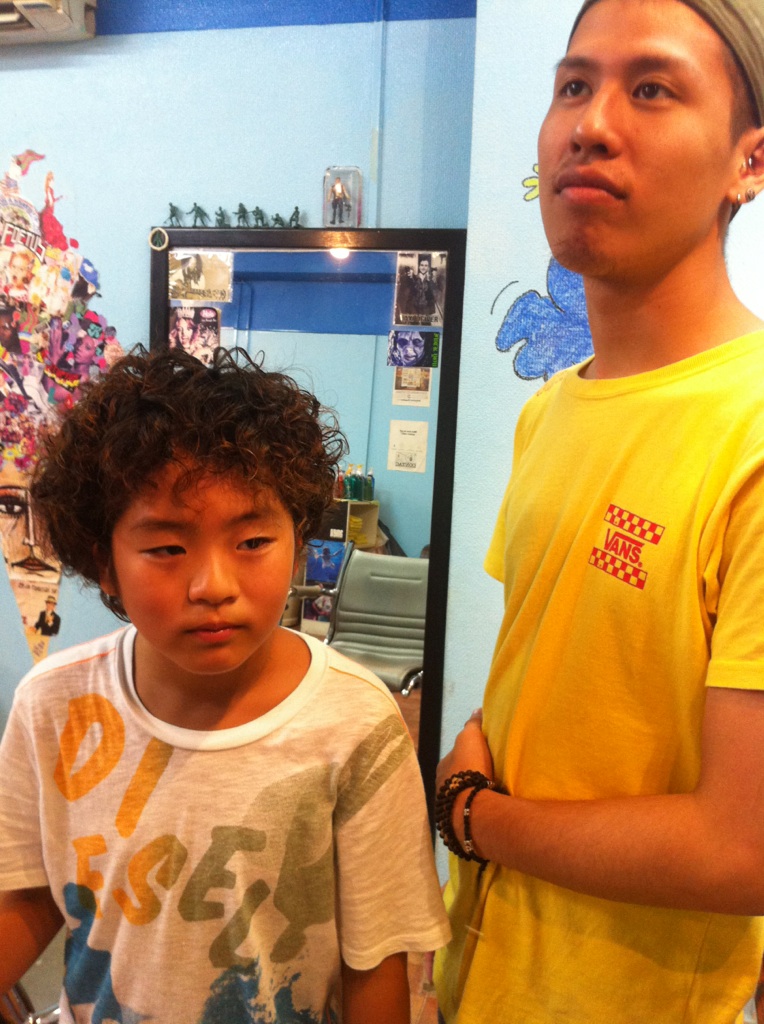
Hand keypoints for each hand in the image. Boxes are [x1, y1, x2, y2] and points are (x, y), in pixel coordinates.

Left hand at [436, 710, 494, 852]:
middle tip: (486, 775)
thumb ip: (472, 725)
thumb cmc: (468, 768)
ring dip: (470, 794)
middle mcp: (441, 787)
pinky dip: (475, 808)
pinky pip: (467, 811)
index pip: (454, 756)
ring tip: (488, 794)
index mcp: (443, 767)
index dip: (465, 754)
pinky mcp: (458, 823)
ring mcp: (448, 807)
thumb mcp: (470, 738)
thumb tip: (476, 710)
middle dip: (466, 777)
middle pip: (456, 778)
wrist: (470, 806)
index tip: (479, 754)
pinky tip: (486, 809)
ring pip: (460, 796)